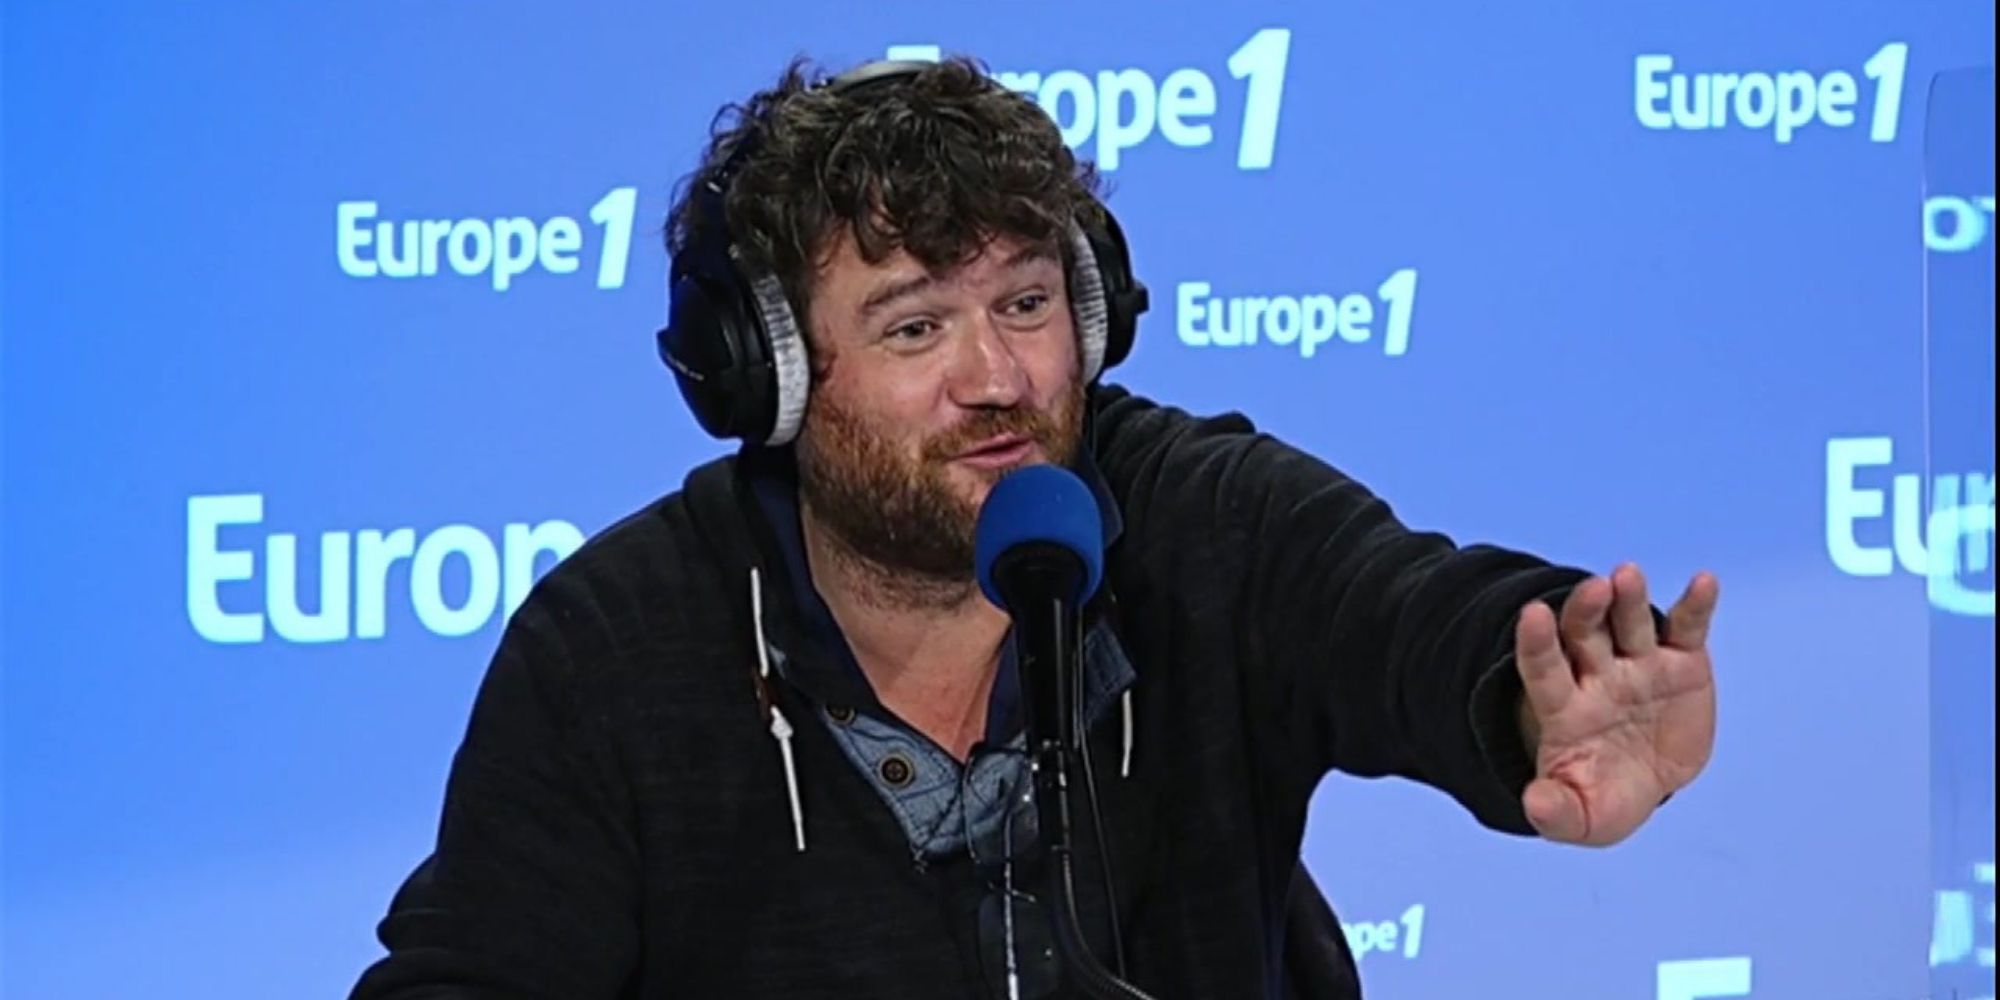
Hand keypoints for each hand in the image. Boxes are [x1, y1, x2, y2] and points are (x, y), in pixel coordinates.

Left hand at [1512, 564, 1718, 846]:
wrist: (1643, 785)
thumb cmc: (1601, 797)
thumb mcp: (1580, 818)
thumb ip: (1556, 812)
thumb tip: (1534, 805)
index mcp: (1564, 708)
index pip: (1542, 669)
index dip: (1536, 643)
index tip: (1532, 614)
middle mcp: (1598, 675)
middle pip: (1584, 634)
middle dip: (1586, 611)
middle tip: (1595, 589)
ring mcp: (1640, 665)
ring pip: (1629, 623)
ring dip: (1629, 599)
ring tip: (1627, 576)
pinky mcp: (1682, 662)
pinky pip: (1687, 629)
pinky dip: (1696, 605)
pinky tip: (1705, 582)